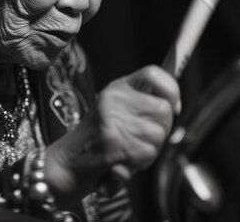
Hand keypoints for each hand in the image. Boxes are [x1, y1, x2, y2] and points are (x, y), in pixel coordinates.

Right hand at [44, 65, 180, 203]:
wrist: (66, 164)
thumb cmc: (95, 141)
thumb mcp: (116, 111)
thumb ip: (142, 104)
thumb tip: (174, 105)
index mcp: (117, 88)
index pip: (154, 74)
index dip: (171, 90)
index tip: (172, 107)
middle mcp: (114, 99)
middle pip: (163, 109)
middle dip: (162, 130)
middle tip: (143, 140)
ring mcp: (113, 120)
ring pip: (158, 135)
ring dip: (149, 151)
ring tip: (129, 152)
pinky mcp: (113, 143)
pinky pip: (147, 153)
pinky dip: (139, 164)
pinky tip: (123, 163)